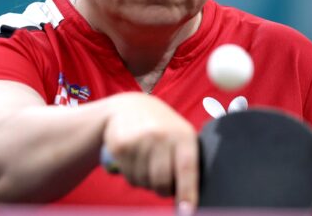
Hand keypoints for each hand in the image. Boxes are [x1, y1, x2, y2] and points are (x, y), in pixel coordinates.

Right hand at [103, 92, 197, 207]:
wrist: (130, 107)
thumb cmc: (162, 127)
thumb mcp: (180, 134)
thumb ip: (187, 160)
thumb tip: (191, 196)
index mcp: (183, 135)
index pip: (187, 168)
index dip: (187, 192)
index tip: (187, 211)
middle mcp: (161, 135)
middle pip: (162, 181)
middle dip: (163, 190)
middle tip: (164, 185)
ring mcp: (139, 139)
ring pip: (144, 182)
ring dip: (147, 183)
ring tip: (148, 164)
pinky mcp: (121, 145)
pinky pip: (129, 177)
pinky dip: (134, 176)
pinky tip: (136, 160)